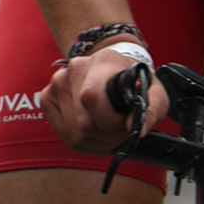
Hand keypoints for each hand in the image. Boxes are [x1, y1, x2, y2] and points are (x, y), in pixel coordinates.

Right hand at [36, 45, 170, 153]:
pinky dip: (85, 142)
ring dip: (99, 140)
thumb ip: (151, 111)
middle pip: (85, 124)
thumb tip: (135, 128)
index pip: (91, 98)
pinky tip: (96, 131)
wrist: (113, 72)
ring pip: (76, 134)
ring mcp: (56, 85)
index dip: (110, 120)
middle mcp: (73, 70)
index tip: (124, 120)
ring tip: (109, 127)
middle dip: (109, 134)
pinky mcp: (47, 100)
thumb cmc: (135, 84)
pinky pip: (66, 136)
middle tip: (121, 125)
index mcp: (101, 62)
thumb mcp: (155, 95)